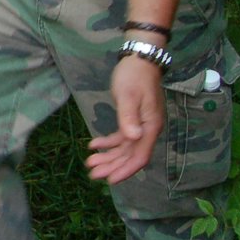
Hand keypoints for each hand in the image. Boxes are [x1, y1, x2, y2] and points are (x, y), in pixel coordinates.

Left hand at [85, 57, 165, 182]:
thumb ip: (128, 117)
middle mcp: (147, 130)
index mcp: (150, 127)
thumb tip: (133, 138)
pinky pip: (122, 137)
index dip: (125, 170)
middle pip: (130, 156)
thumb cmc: (134, 76)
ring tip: (90, 162)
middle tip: (92, 174)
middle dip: (112, 166)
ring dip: (109, 156)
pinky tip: (93, 145)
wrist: (140, 60)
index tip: (109, 180)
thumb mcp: (128, 95)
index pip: (139, 156)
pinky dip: (109, 142)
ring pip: (125, 148)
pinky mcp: (133, 119)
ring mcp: (141, 126)